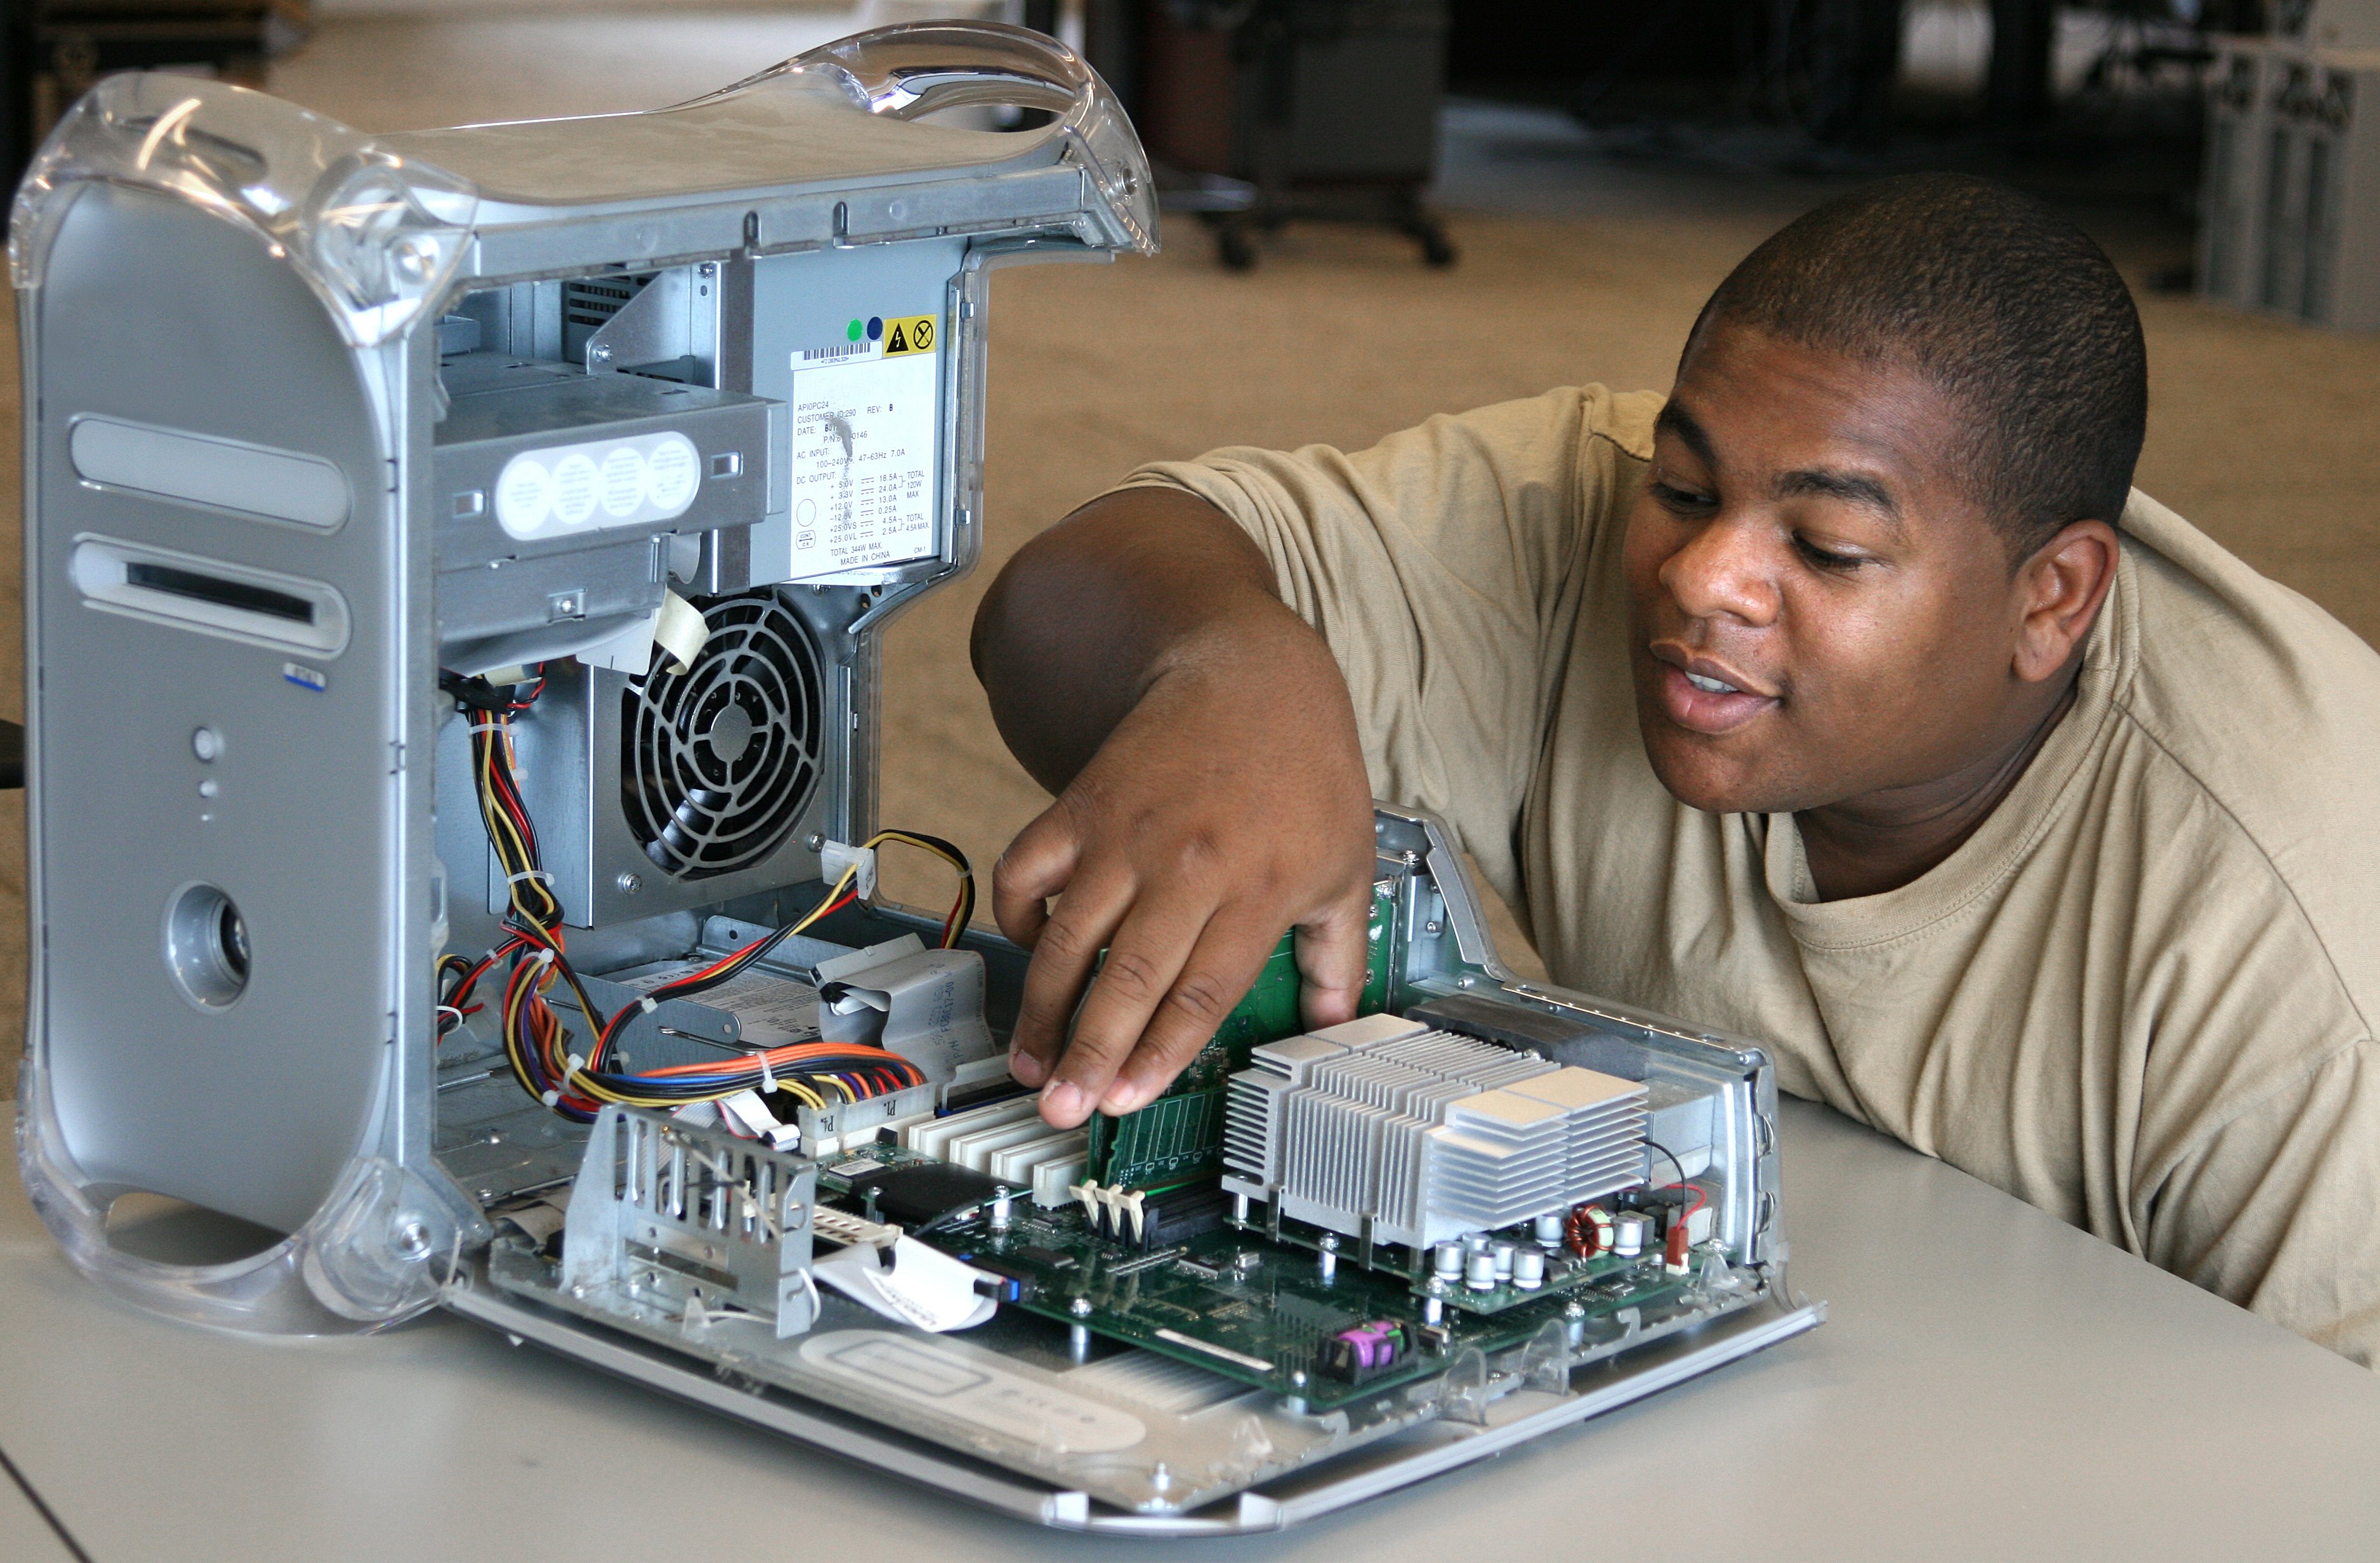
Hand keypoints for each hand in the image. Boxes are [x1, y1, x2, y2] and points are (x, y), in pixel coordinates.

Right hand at [994, 611, 1378, 1128]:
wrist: (1251, 672)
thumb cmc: (1305, 771)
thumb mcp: (1347, 867)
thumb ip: (1336, 956)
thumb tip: (1333, 1029)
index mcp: (1257, 890)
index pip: (1199, 992)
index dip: (1158, 1054)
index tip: (1128, 1101)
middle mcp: (1187, 867)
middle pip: (1129, 978)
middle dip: (1089, 1053)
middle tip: (1062, 1109)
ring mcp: (1126, 835)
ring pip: (1070, 937)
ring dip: (1042, 1007)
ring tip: (1029, 1061)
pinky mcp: (1083, 803)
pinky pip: (1029, 868)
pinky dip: (1017, 913)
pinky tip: (1028, 950)